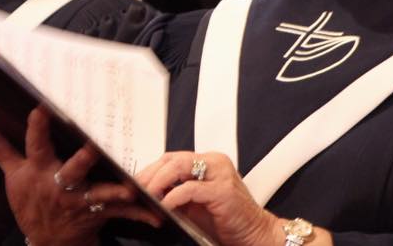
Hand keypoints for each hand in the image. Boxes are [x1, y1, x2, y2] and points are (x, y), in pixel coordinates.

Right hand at [0, 106, 159, 245]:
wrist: (48, 243)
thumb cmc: (31, 202)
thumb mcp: (12, 177)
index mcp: (40, 172)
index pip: (36, 146)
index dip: (38, 129)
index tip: (42, 109)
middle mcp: (60, 185)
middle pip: (72, 170)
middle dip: (83, 160)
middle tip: (93, 146)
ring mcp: (80, 201)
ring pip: (98, 194)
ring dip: (114, 192)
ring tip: (129, 189)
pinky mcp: (98, 214)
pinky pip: (121, 213)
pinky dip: (139, 213)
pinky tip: (156, 215)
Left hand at [135, 151, 280, 245]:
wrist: (256, 235)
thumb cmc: (227, 221)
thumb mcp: (195, 204)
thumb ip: (176, 194)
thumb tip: (148, 193)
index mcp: (208, 162)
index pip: (172, 158)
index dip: (151, 169)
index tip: (136, 182)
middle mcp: (215, 163)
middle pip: (173, 159)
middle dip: (150, 173)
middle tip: (136, 188)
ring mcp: (220, 174)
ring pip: (179, 166)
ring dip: (158, 180)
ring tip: (147, 193)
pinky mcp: (223, 191)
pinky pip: (191, 188)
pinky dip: (174, 196)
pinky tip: (165, 204)